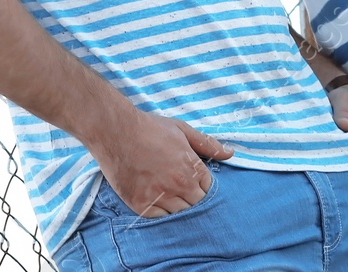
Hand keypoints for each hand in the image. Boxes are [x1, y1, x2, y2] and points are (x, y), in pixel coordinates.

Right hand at [88, 108, 233, 217]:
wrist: (116, 131)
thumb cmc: (150, 128)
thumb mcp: (182, 130)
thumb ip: (207, 144)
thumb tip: (231, 153)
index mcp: (191, 168)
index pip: (208, 189)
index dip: (201, 185)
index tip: (193, 180)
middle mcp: (178, 186)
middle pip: (196, 205)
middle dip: (192, 198)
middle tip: (180, 189)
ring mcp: (160, 197)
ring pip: (179, 215)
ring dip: (178, 207)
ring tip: (169, 194)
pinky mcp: (141, 205)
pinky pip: (159, 220)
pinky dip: (161, 213)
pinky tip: (156, 201)